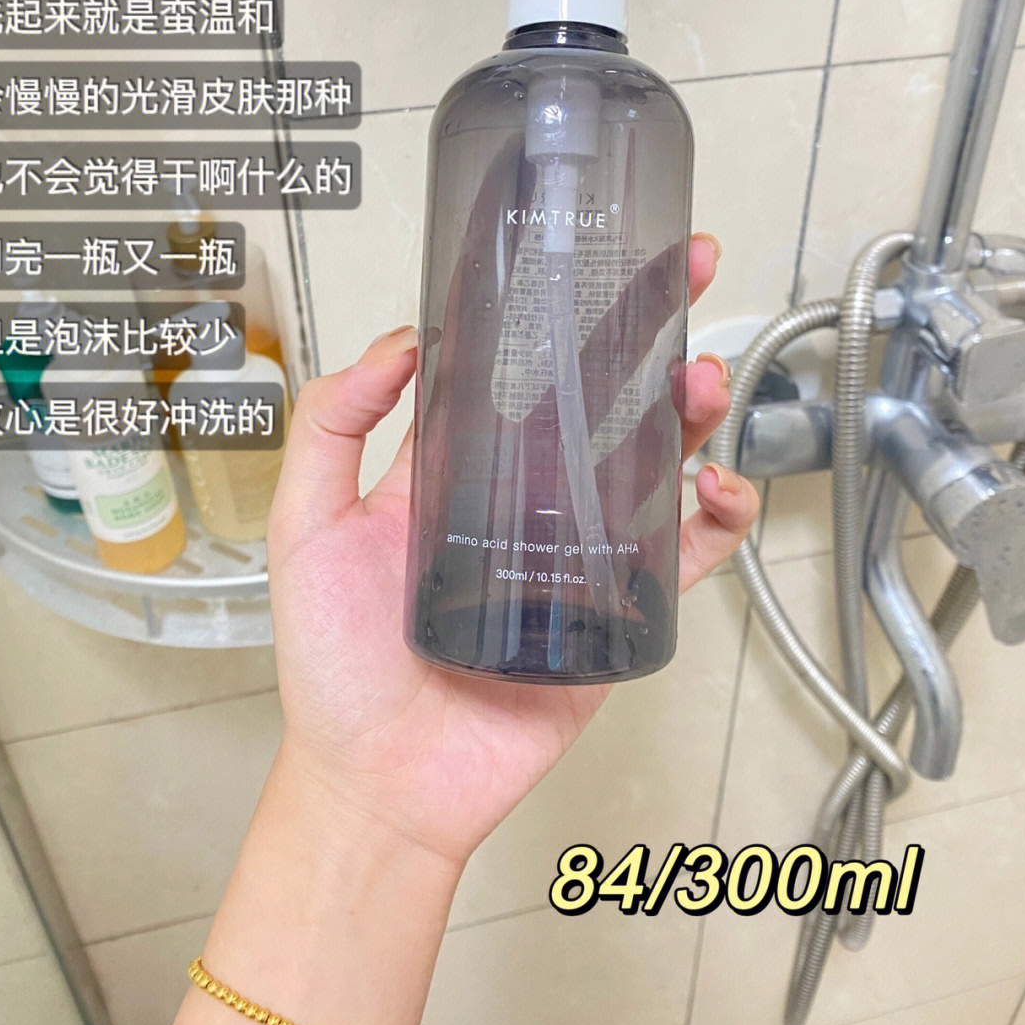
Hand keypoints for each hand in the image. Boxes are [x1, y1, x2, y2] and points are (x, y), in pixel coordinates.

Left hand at [266, 233, 758, 870]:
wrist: (381, 782)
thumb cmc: (334, 667)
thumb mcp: (305, 528)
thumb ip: (332, 427)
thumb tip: (397, 340)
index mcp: (455, 462)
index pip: (512, 359)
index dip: (553, 298)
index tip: (587, 241)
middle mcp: (522, 492)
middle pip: (600, 390)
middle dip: (650, 325)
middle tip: (687, 270)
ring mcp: (574, 546)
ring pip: (654, 457)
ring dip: (690, 410)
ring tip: (703, 383)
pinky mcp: (613, 609)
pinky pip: (683, 553)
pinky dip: (717, 516)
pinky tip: (719, 488)